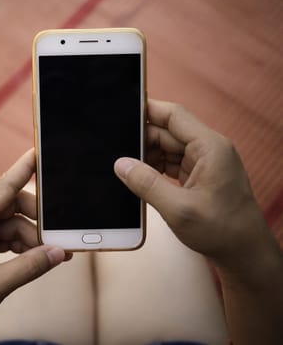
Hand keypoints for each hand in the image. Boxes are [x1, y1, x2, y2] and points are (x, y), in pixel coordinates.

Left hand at [0, 149, 70, 344]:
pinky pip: (4, 234)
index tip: (40, 150)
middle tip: (57, 241)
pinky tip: (30, 259)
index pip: (5, 186)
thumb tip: (59, 253)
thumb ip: (30, 267)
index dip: (25, 167)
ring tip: (47, 257)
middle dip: (37, 223)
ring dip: (30, 239)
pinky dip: (20, 245)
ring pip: (12, 223)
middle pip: (14, 206)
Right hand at [114, 99, 273, 263]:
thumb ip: (147, 184)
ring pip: (167, 148)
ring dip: (147, 157)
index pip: (173, 115)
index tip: (123, 113)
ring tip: (129, 171)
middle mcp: (208, 149)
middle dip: (142, 141)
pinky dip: (155, 169)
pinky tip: (143, 180)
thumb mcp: (178, 209)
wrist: (244, 252)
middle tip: (118, 154)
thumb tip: (121, 164)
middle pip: (167, 132)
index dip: (147, 110)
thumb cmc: (222, 230)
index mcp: (209, 147)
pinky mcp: (198, 175)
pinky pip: (171, 163)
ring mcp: (203, 162)